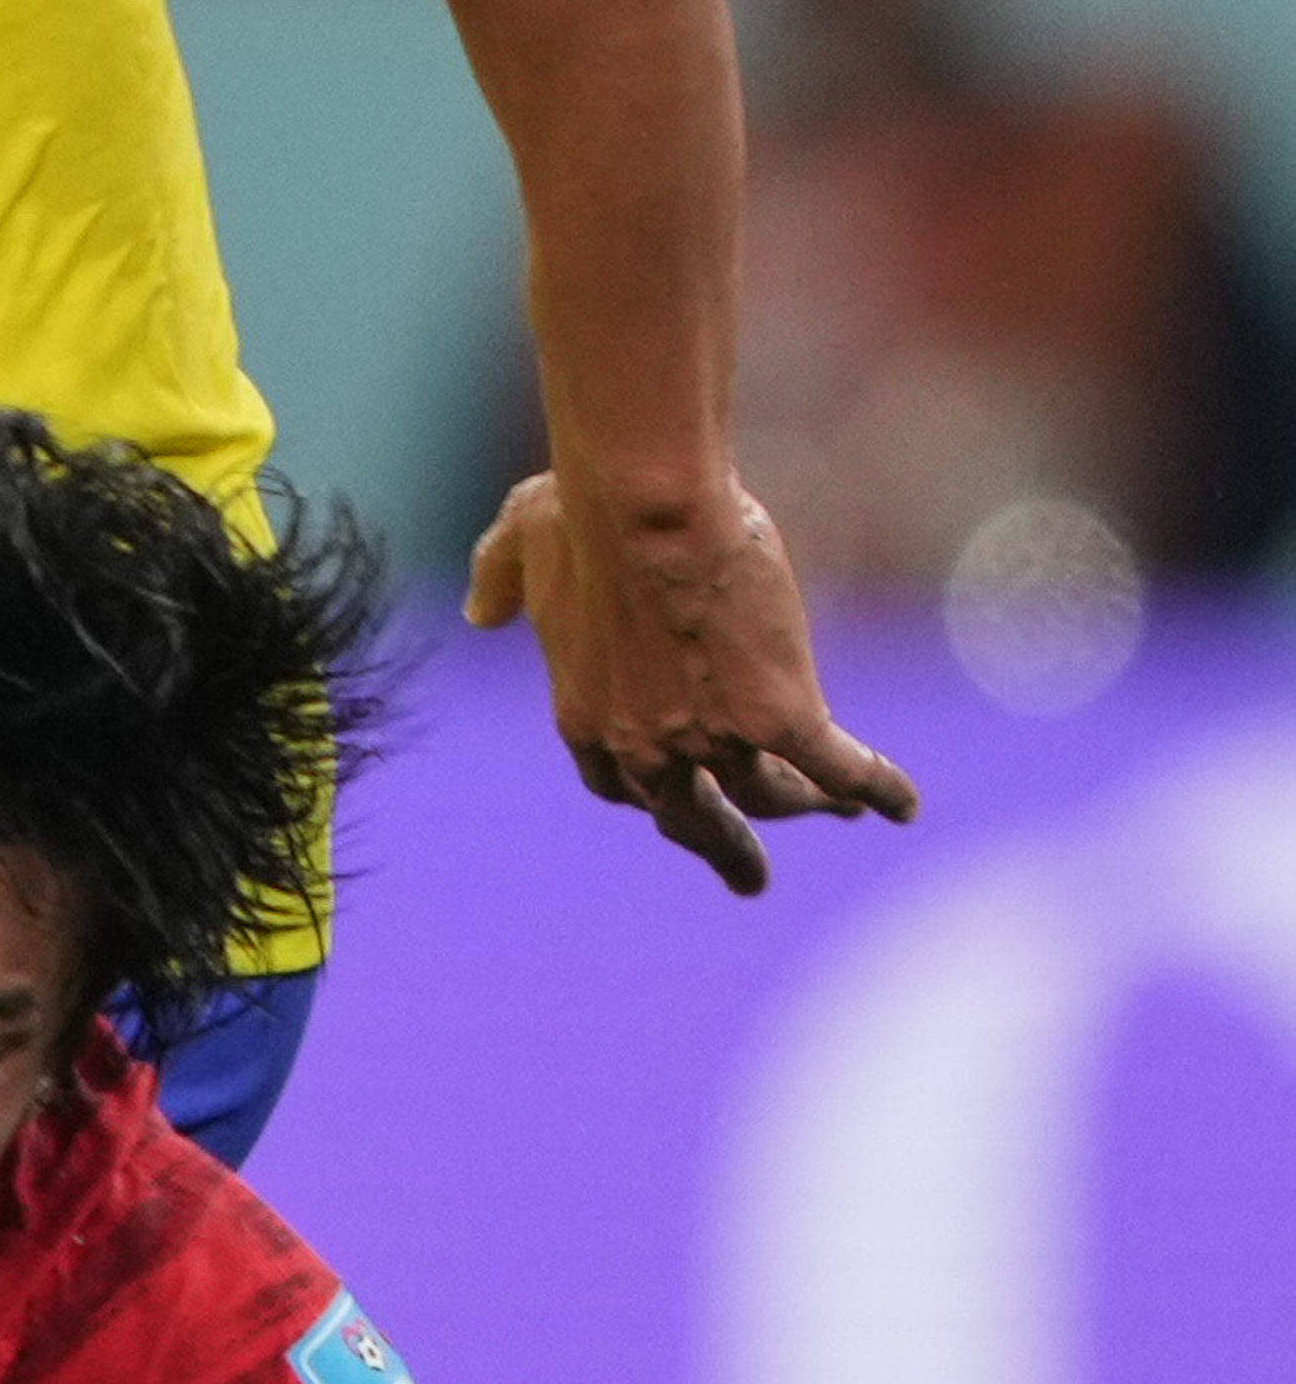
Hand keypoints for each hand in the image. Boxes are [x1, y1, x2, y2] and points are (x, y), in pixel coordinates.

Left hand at [462, 469, 918, 895]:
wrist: (643, 507)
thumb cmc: (581, 513)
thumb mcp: (519, 546)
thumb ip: (498, 583)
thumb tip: (481, 610)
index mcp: (587, 715)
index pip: (618, 783)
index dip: (650, 793)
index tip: (675, 800)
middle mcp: (644, 746)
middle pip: (688, 815)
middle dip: (721, 846)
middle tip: (748, 877)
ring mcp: (712, 736)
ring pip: (767, 794)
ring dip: (804, 806)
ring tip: (839, 814)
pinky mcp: (779, 713)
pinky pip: (836, 765)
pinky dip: (873, 786)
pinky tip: (903, 805)